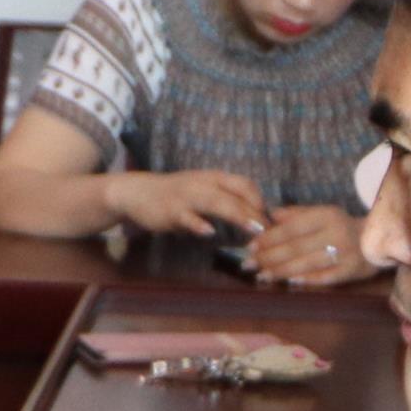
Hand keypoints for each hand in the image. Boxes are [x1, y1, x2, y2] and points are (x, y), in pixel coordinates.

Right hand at [107, 168, 267, 237]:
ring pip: (215, 202)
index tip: (273, 220)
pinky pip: (185, 216)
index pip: (244, 184)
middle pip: (235, 194)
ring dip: (237, 215)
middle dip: (255, 211)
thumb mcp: (206, 193)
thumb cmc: (179, 196)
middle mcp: (203, 183)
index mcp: (214, 179)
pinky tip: (209, 232)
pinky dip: (197, 223)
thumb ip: (230, 203)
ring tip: (254, 229)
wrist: (137, 193)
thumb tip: (260, 220)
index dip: (260, 201)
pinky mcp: (170, 210)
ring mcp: (186, 196)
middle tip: (272, 229)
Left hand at [247, 203, 376, 285]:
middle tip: (250, 264)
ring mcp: (346, 254)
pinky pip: (324, 277)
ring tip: (262, 275)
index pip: (291, 229)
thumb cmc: (343, 226)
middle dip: (269, 257)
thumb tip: (269, 215)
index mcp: (327, 216)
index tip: (251, 247)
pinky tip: (289, 283)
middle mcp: (337, 233)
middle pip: (296, 248)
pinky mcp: (352, 271)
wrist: (378, 240)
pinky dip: (306, 280)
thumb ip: (296, 214)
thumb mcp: (323, 213)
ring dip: (281, 271)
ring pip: (307, 264)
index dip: (269, 239)